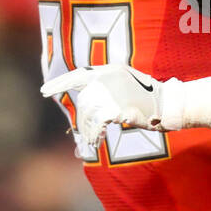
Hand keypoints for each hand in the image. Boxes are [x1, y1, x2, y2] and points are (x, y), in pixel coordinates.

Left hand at [40, 63, 167, 148]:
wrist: (167, 104)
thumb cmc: (146, 98)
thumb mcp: (124, 85)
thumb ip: (104, 90)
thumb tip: (83, 107)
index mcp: (108, 70)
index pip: (77, 74)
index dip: (59, 83)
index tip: (43, 91)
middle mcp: (108, 77)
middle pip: (83, 100)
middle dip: (82, 121)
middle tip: (86, 135)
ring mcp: (112, 91)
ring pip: (88, 113)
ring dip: (88, 130)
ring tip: (93, 141)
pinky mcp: (116, 107)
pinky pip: (97, 122)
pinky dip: (96, 133)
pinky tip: (99, 140)